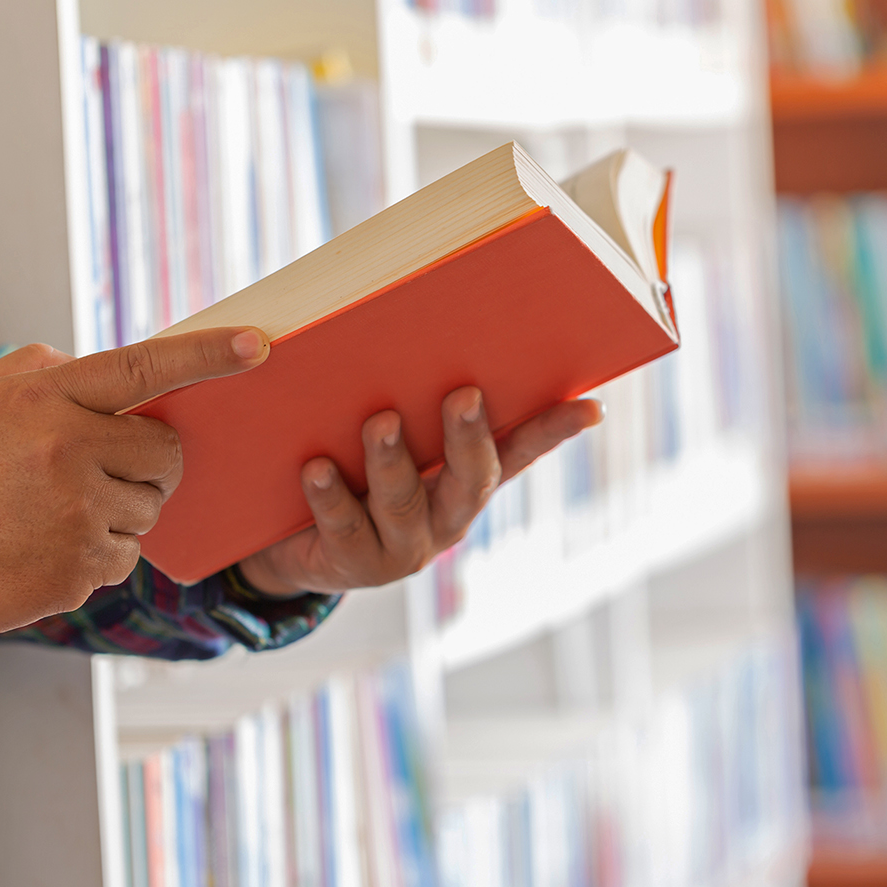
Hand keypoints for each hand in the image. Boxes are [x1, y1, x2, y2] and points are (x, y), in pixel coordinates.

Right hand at [0, 327, 268, 646]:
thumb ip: (50, 373)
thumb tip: (120, 377)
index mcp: (47, 398)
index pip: (143, 368)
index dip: (206, 354)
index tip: (259, 343)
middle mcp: (69, 450)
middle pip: (166, 452)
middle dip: (149, 463)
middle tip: (101, 471)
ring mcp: (77, 513)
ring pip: (150, 509)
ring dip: (121, 512)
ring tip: (56, 512)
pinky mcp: (78, 568)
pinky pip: (126, 557)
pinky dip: (99, 554)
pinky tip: (48, 547)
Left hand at [235, 388, 601, 596]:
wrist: (294, 544)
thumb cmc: (347, 467)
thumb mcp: (375, 429)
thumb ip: (396, 390)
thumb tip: (391, 321)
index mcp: (463, 479)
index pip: (518, 451)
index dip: (554, 431)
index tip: (592, 406)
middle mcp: (447, 516)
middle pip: (471, 479)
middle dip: (468, 437)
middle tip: (463, 393)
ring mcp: (406, 546)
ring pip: (405, 502)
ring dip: (393, 460)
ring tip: (380, 421)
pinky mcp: (357, 565)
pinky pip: (346, 528)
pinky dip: (332, 495)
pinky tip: (316, 467)